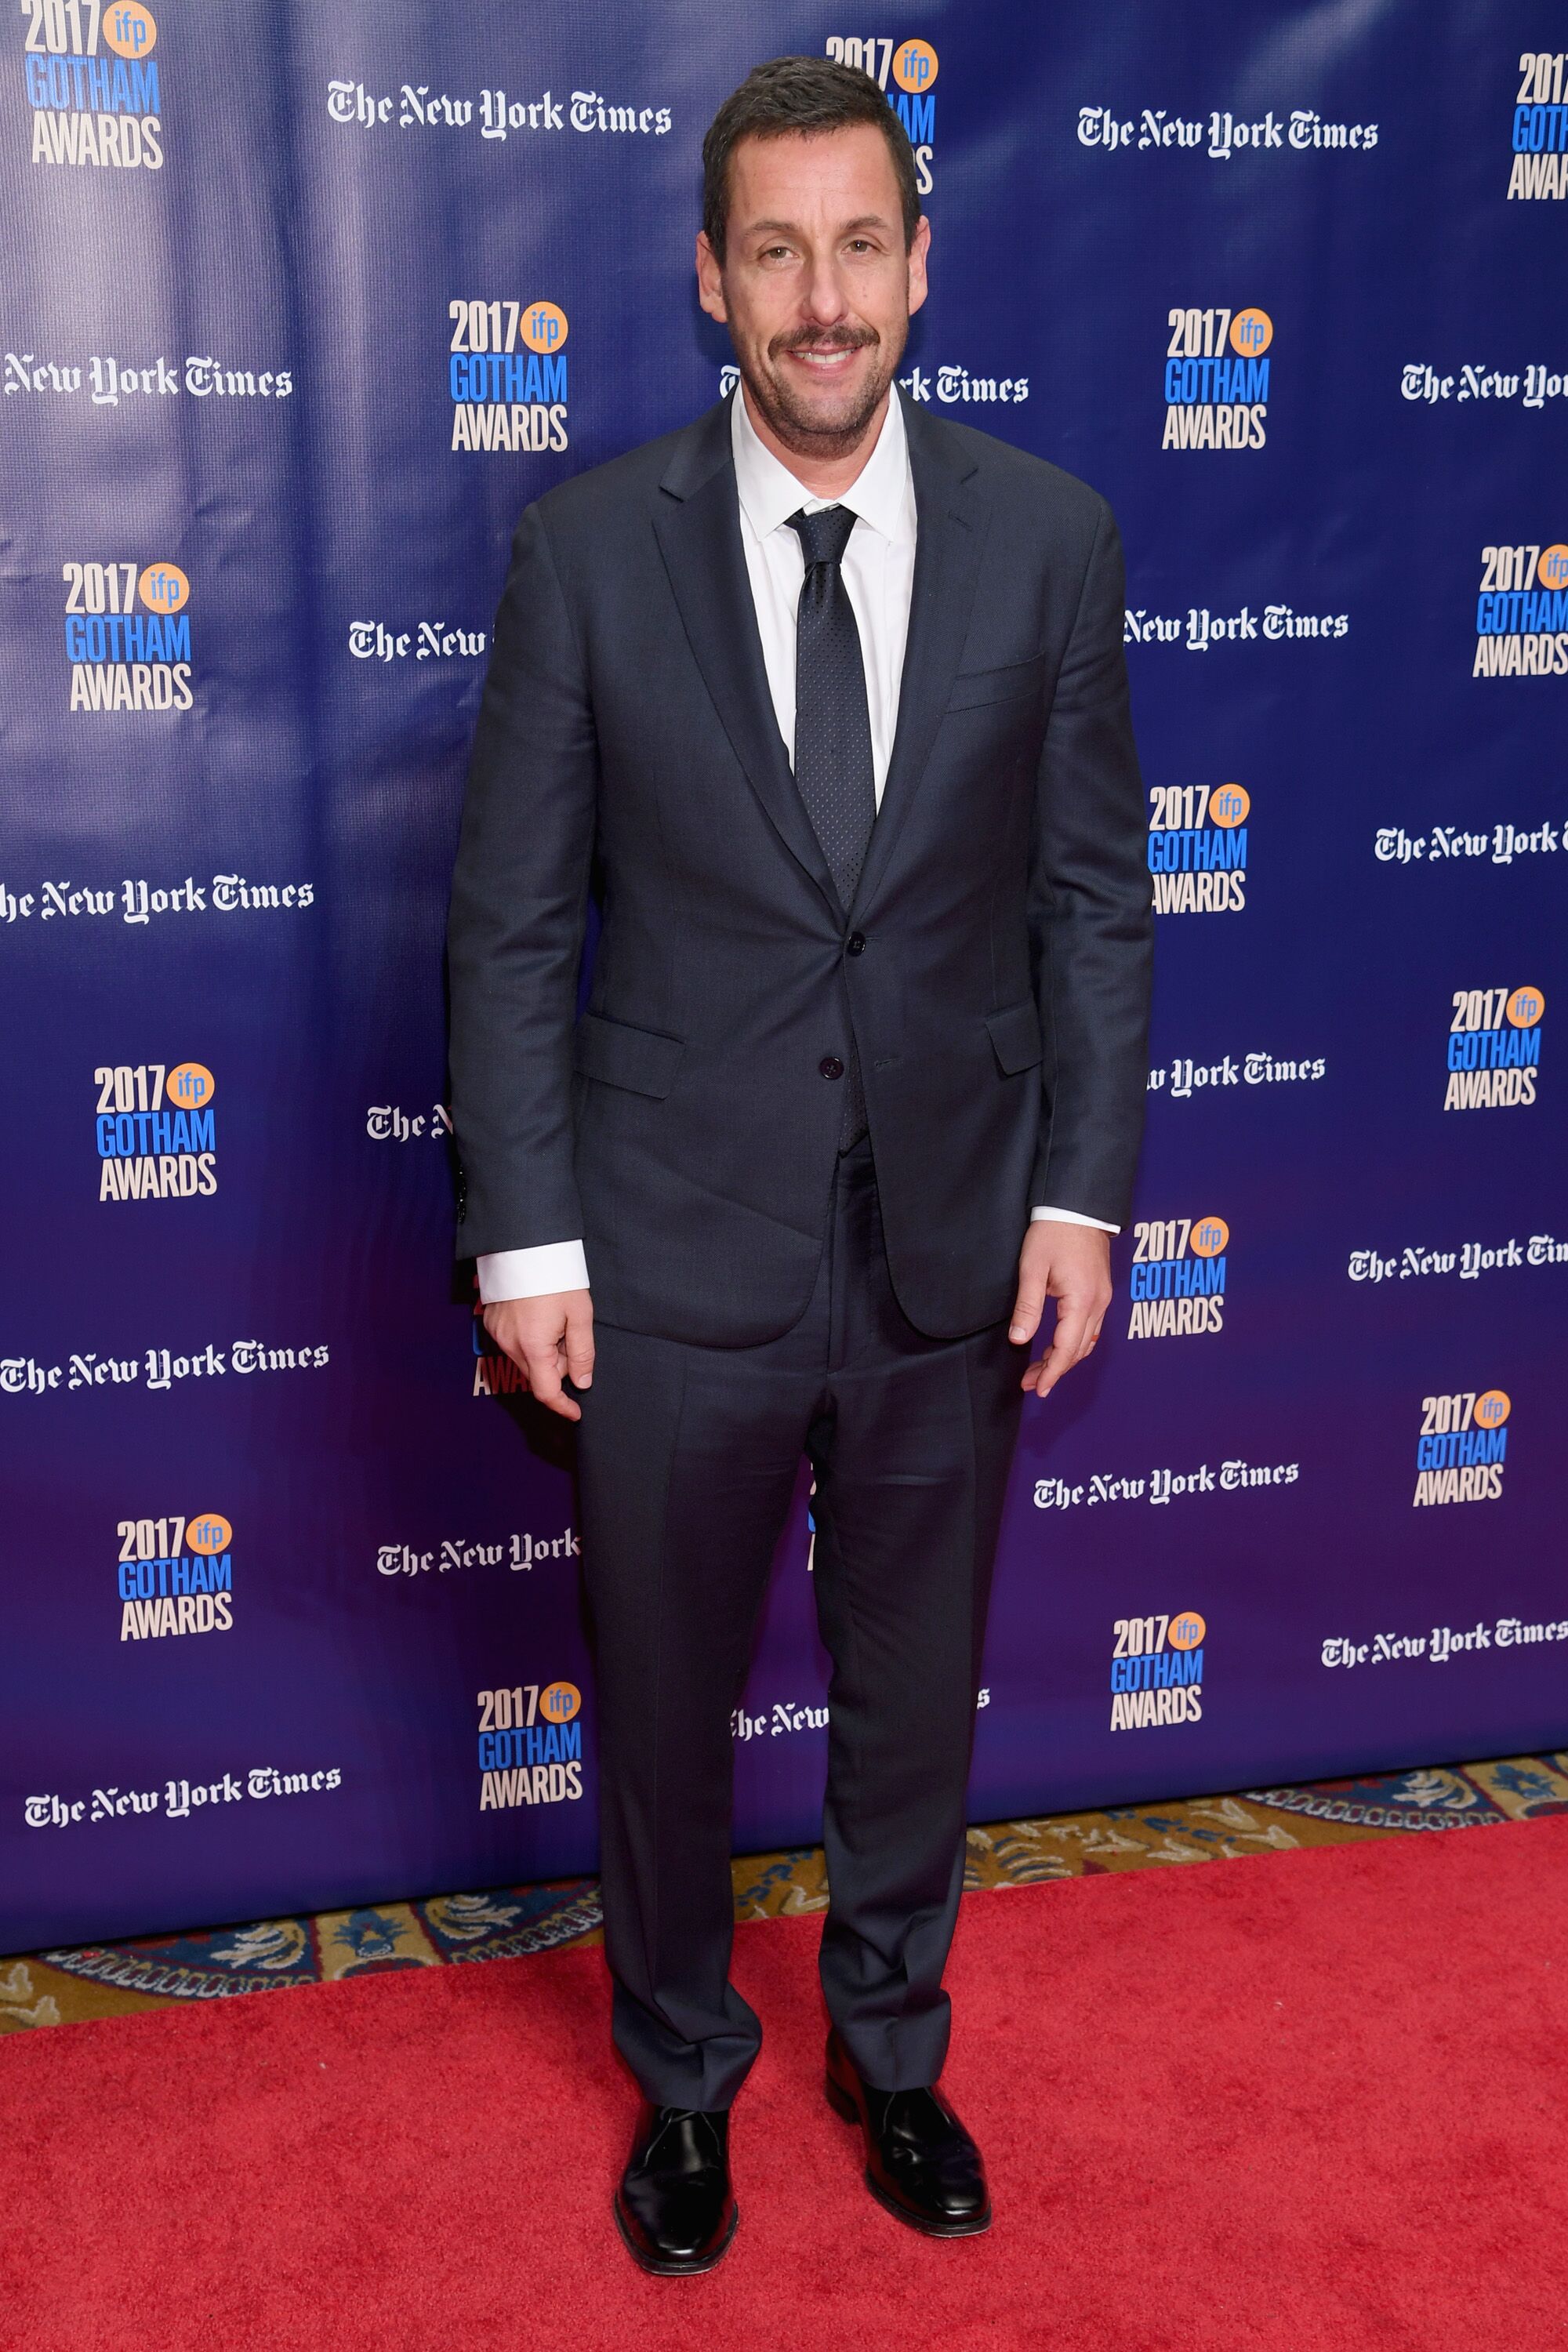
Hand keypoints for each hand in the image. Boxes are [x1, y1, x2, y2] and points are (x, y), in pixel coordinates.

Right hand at [482, 1289, 593, 1421]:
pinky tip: (539, 1315)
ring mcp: (496, 1332)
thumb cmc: (555, 1276)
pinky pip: (513, 1342)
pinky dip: (529, 1339)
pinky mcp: (490, 1320)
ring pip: (525, 1358)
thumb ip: (582, 1353)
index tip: (575, 1412)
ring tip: (555, 1320)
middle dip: (558, 1365)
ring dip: (543, 1351)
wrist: (523, 1244)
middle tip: (571, 1336)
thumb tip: (581, 1382)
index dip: (562, 1406)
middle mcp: (509, 1343)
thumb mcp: (579, 1314)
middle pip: (536, 1373)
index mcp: (533, 1346)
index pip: (546, 1391)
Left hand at [1009, 1223, 1111, 1398]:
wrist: (1078, 1206)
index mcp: (1082, 1300)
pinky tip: (1058, 1347)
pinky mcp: (1100, 1291)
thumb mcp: (1033, 1269)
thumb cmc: (1053, 1232)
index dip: (1051, 1372)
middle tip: (1030, 1383)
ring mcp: (1103, 1298)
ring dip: (1064, 1358)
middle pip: (1079, 1350)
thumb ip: (1027, 1306)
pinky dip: (1074, 1343)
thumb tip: (1019, 1339)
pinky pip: (1091, 1328)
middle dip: (1055, 1370)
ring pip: (1087, 1341)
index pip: (1067, 1348)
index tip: (1037, 1388)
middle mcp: (1098, 1303)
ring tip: (1039, 1369)